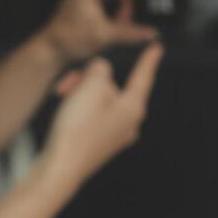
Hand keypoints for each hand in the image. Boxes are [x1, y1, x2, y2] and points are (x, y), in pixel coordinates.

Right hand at [41, 44, 163, 186]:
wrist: (60, 168)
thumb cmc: (77, 129)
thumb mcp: (91, 86)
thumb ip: (101, 70)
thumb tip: (101, 73)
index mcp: (133, 108)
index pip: (143, 77)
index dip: (149, 60)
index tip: (157, 49)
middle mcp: (129, 123)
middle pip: (112, 87)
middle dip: (89, 79)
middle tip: (70, 83)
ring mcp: (114, 136)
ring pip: (98, 100)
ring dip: (80, 93)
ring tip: (63, 98)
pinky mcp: (99, 144)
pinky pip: (92, 116)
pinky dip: (79, 108)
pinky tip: (66, 112)